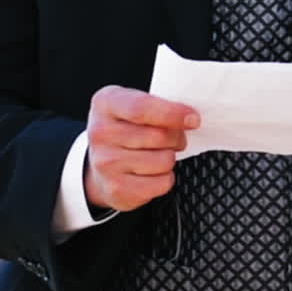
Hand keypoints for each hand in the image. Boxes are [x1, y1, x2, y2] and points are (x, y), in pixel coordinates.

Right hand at [84, 85, 200, 212]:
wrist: (98, 161)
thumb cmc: (124, 126)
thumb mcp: (133, 102)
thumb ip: (158, 104)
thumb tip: (190, 118)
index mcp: (106, 103)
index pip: (141, 108)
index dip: (172, 113)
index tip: (193, 119)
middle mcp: (100, 133)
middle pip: (157, 136)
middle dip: (177, 137)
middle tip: (175, 138)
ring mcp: (105, 163)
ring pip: (163, 161)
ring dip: (170, 157)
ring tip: (159, 153)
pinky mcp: (116, 189)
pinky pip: (160, 184)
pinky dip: (165, 178)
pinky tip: (153, 171)